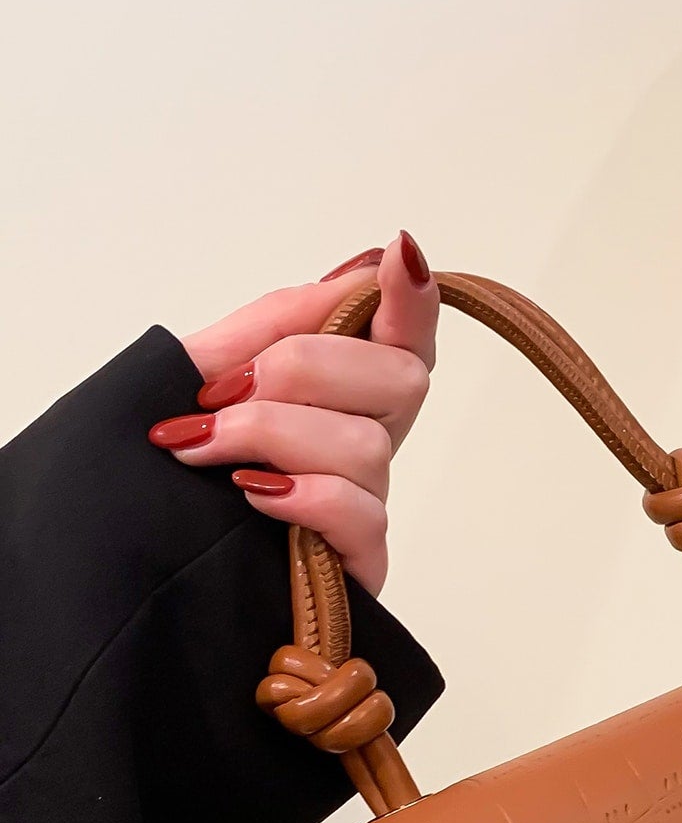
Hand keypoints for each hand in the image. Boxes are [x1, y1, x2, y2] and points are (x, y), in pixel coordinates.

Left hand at [147, 230, 438, 594]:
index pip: (407, 333)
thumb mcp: (201, 373)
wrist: (126, 560)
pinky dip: (300, 494)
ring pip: (367, 445)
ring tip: (201, 452)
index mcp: (338, 391)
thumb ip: (278, 321)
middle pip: (401, 377)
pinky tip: (250, 495)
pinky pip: (359, 513)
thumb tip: (365, 266)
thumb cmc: (167, 473)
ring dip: (271, 435)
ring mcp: (364, 505)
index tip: (401, 256)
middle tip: (223, 394)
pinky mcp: (355, 567)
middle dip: (302, 369)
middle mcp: (363, 442)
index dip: (414, 295)